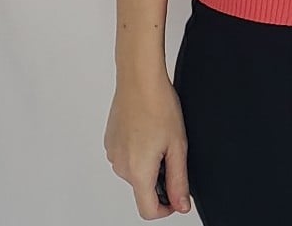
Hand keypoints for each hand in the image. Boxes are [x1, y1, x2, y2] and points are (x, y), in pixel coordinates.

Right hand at [103, 71, 191, 218]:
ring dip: (149, 163)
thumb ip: (179, 180)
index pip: (148, 210)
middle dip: (160, 178)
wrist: (140, 80)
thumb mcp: (178, 146)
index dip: (167, 209)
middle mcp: (120, 167)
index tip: (177, 197)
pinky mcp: (110, 142)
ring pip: (134, 171)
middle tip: (173, 150)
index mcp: (138, 172)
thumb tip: (181, 205)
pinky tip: (149, 130)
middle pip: (143, 188)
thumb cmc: (159, 106)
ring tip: (161, 136)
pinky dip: (139, 151)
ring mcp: (113, 154)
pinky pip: (126, 156)